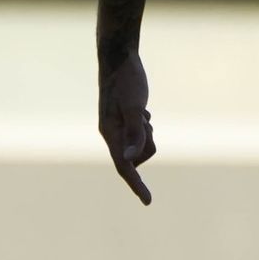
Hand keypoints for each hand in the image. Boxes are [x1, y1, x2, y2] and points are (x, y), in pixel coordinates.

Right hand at [98, 50, 155, 204]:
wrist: (119, 58)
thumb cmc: (127, 80)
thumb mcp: (135, 106)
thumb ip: (134, 132)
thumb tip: (130, 159)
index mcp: (110, 133)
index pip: (124, 166)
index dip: (136, 185)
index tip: (149, 201)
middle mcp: (111, 133)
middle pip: (139, 155)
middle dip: (147, 142)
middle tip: (144, 119)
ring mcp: (117, 127)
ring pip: (142, 145)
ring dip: (147, 133)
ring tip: (142, 113)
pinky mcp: (124, 120)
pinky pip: (142, 133)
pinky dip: (146, 126)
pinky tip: (142, 110)